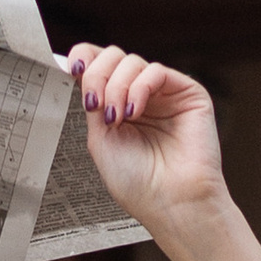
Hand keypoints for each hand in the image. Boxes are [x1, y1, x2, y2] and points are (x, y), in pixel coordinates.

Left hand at [67, 45, 226, 236]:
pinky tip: (135, 112)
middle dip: (98, 76)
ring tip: (118, 118)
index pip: (100, 67)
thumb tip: (83, 72)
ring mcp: (164, 94)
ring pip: (132, 62)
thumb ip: (94, 101)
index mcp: (119, 106)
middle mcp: (141, 97)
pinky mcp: (188, 93)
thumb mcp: (100, 139)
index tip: (72, 67)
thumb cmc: (138, 183)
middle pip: (113, 58)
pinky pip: (156, 71)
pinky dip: (139, 88)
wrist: (170, 202)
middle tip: (95, 104)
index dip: (85, 59)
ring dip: (117, 88)